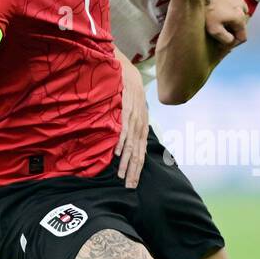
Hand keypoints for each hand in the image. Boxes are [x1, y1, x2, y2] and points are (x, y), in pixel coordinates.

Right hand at [116, 58, 148, 187]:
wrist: (127, 71)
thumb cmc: (129, 94)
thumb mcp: (134, 113)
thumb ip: (131, 129)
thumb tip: (126, 146)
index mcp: (143, 128)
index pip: (141, 153)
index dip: (137, 170)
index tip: (132, 185)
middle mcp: (140, 125)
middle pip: (138, 153)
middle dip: (133, 171)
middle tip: (128, 187)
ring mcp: (133, 117)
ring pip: (130, 144)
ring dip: (125, 161)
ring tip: (121, 175)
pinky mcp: (125, 108)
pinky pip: (123, 128)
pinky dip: (120, 142)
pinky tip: (116, 153)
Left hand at [204, 0, 248, 48]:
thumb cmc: (206, 9)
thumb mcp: (214, 30)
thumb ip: (226, 39)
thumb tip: (231, 41)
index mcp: (241, 18)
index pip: (242, 38)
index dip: (233, 45)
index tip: (223, 46)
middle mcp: (243, 8)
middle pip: (240, 28)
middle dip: (231, 34)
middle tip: (218, 36)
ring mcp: (239, 0)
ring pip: (237, 18)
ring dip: (229, 23)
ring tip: (217, 24)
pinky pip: (233, 9)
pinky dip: (228, 14)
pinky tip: (217, 14)